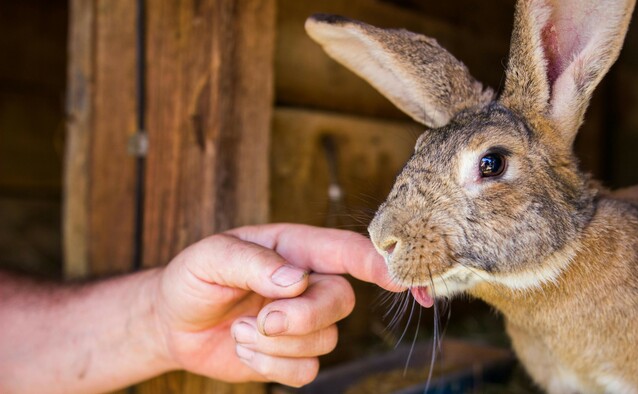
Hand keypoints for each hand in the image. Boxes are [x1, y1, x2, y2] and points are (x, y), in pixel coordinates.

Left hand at [151, 224, 400, 386]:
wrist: (173, 323)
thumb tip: (297, 281)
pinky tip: (245, 348)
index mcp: (293, 248)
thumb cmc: (193, 279)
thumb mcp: (210, 257)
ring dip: (274, 343)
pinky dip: (271, 366)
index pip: (345, 250)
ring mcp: (303, 322)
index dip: (377, 262)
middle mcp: (308, 283)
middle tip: (263, 320)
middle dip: (304, 317)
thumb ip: (252, 262)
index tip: (399, 277)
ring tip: (240, 328)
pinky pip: (306, 370)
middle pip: (341, 301)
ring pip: (324, 340)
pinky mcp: (292, 356)